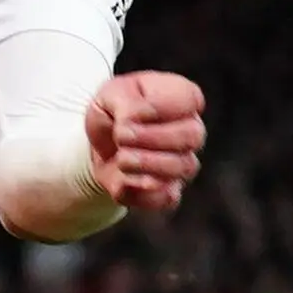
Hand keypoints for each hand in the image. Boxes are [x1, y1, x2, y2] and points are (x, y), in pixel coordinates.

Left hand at [84, 70, 207, 214]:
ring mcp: (184, 162)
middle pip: (191, 135)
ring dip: (144, 163)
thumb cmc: (114, 110)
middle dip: (151, 137)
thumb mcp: (111, 94)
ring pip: (182, 166)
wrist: (101, 142)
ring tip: (121, 157)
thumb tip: (131, 124)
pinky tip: (122, 181)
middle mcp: (191, 131)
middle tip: (121, 136)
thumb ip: (125, 104)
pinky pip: (166, 198)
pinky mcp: (169, 192)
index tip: (127, 111)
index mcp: (182, 98)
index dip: (156, 107)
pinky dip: (140, 193)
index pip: (190, 99)